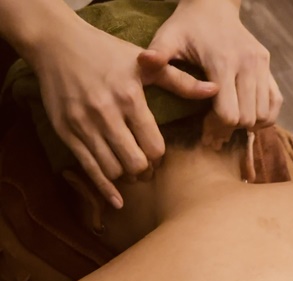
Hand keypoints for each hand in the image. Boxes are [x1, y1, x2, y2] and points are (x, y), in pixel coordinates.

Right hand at [33, 20, 217, 207]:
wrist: (55, 43)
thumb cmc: (106, 52)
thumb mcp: (144, 64)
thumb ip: (180, 81)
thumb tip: (214, 90)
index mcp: (130, 98)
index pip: (154, 146)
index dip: (159, 158)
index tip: (157, 155)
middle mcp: (106, 114)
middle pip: (135, 163)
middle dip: (145, 171)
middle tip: (146, 169)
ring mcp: (84, 125)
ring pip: (113, 170)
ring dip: (127, 177)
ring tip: (131, 172)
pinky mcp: (66, 133)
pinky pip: (89, 169)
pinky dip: (105, 189)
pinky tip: (117, 202)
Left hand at [139, 0, 282, 148]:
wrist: (214, 5)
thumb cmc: (187, 27)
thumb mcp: (168, 37)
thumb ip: (158, 53)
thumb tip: (145, 62)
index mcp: (223, 63)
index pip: (229, 114)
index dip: (217, 127)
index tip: (204, 127)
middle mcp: (248, 65)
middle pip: (247, 118)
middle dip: (230, 129)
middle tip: (214, 130)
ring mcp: (262, 66)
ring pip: (263, 115)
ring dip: (247, 125)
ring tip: (229, 122)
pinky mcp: (269, 67)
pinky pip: (275, 103)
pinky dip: (264, 117)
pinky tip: (248, 117)